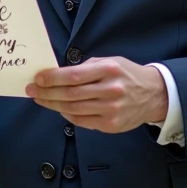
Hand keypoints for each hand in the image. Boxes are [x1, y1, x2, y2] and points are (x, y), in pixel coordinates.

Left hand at [26, 57, 168, 133]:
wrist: (153, 94)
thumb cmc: (127, 75)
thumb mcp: (110, 62)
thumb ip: (87, 68)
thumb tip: (58, 74)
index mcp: (109, 70)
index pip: (73, 75)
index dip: (52, 78)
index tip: (38, 78)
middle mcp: (110, 90)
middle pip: (70, 94)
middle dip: (47, 92)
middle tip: (32, 90)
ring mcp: (111, 109)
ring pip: (73, 109)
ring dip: (53, 104)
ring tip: (41, 99)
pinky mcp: (111, 125)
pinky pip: (82, 121)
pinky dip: (67, 115)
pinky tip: (59, 108)